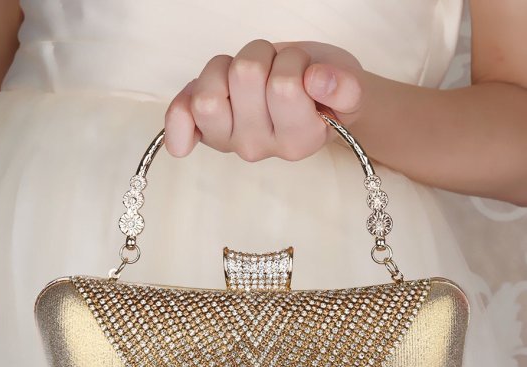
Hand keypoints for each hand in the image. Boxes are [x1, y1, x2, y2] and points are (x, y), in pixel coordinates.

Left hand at [164, 39, 363, 160]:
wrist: (305, 103)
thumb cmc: (323, 92)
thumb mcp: (350, 87)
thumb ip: (345, 87)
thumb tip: (316, 80)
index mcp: (298, 140)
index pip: (285, 85)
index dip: (293, 62)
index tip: (304, 72)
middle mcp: (259, 148)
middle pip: (245, 75)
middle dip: (264, 57)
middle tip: (276, 70)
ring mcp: (229, 142)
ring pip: (209, 90)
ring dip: (228, 67)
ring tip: (249, 77)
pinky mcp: (205, 132)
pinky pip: (179, 123)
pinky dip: (179, 112)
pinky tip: (193, 103)